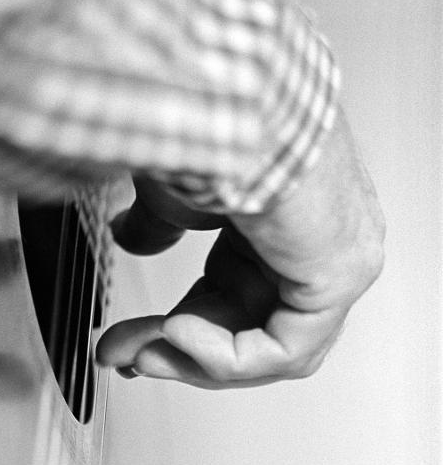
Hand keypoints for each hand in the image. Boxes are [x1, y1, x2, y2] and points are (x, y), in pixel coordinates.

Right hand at [96, 110, 385, 388]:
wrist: (220, 103)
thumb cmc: (202, 126)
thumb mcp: (172, 190)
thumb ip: (158, 223)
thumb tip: (132, 237)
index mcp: (280, 218)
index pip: (233, 299)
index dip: (178, 330)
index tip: (127, 343)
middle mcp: (314, 243)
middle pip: (247, 330)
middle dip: (179, 353)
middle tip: (127, 358)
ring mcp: (334, 262)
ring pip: (266, 349)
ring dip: (197, 360)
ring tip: (146, 353)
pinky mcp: (337, 279)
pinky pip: (281, 350)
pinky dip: (224, 356)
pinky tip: (177, 333)